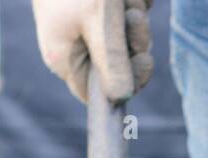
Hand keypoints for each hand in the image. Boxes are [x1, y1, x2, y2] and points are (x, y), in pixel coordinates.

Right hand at [32, 0, 153, 103]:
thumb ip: (113, 62)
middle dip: (135, 42)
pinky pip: (127, 18)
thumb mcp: (100, 21)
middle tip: (135, 17)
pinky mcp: (99, 10)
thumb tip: (121, 99)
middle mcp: (74, 46)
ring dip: (136, 19)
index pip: (99, 94)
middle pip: (120, 67)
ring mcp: (86, 27)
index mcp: (65, 58)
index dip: (126, 83)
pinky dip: (134, 4)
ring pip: (127, 41)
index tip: (142, 61)